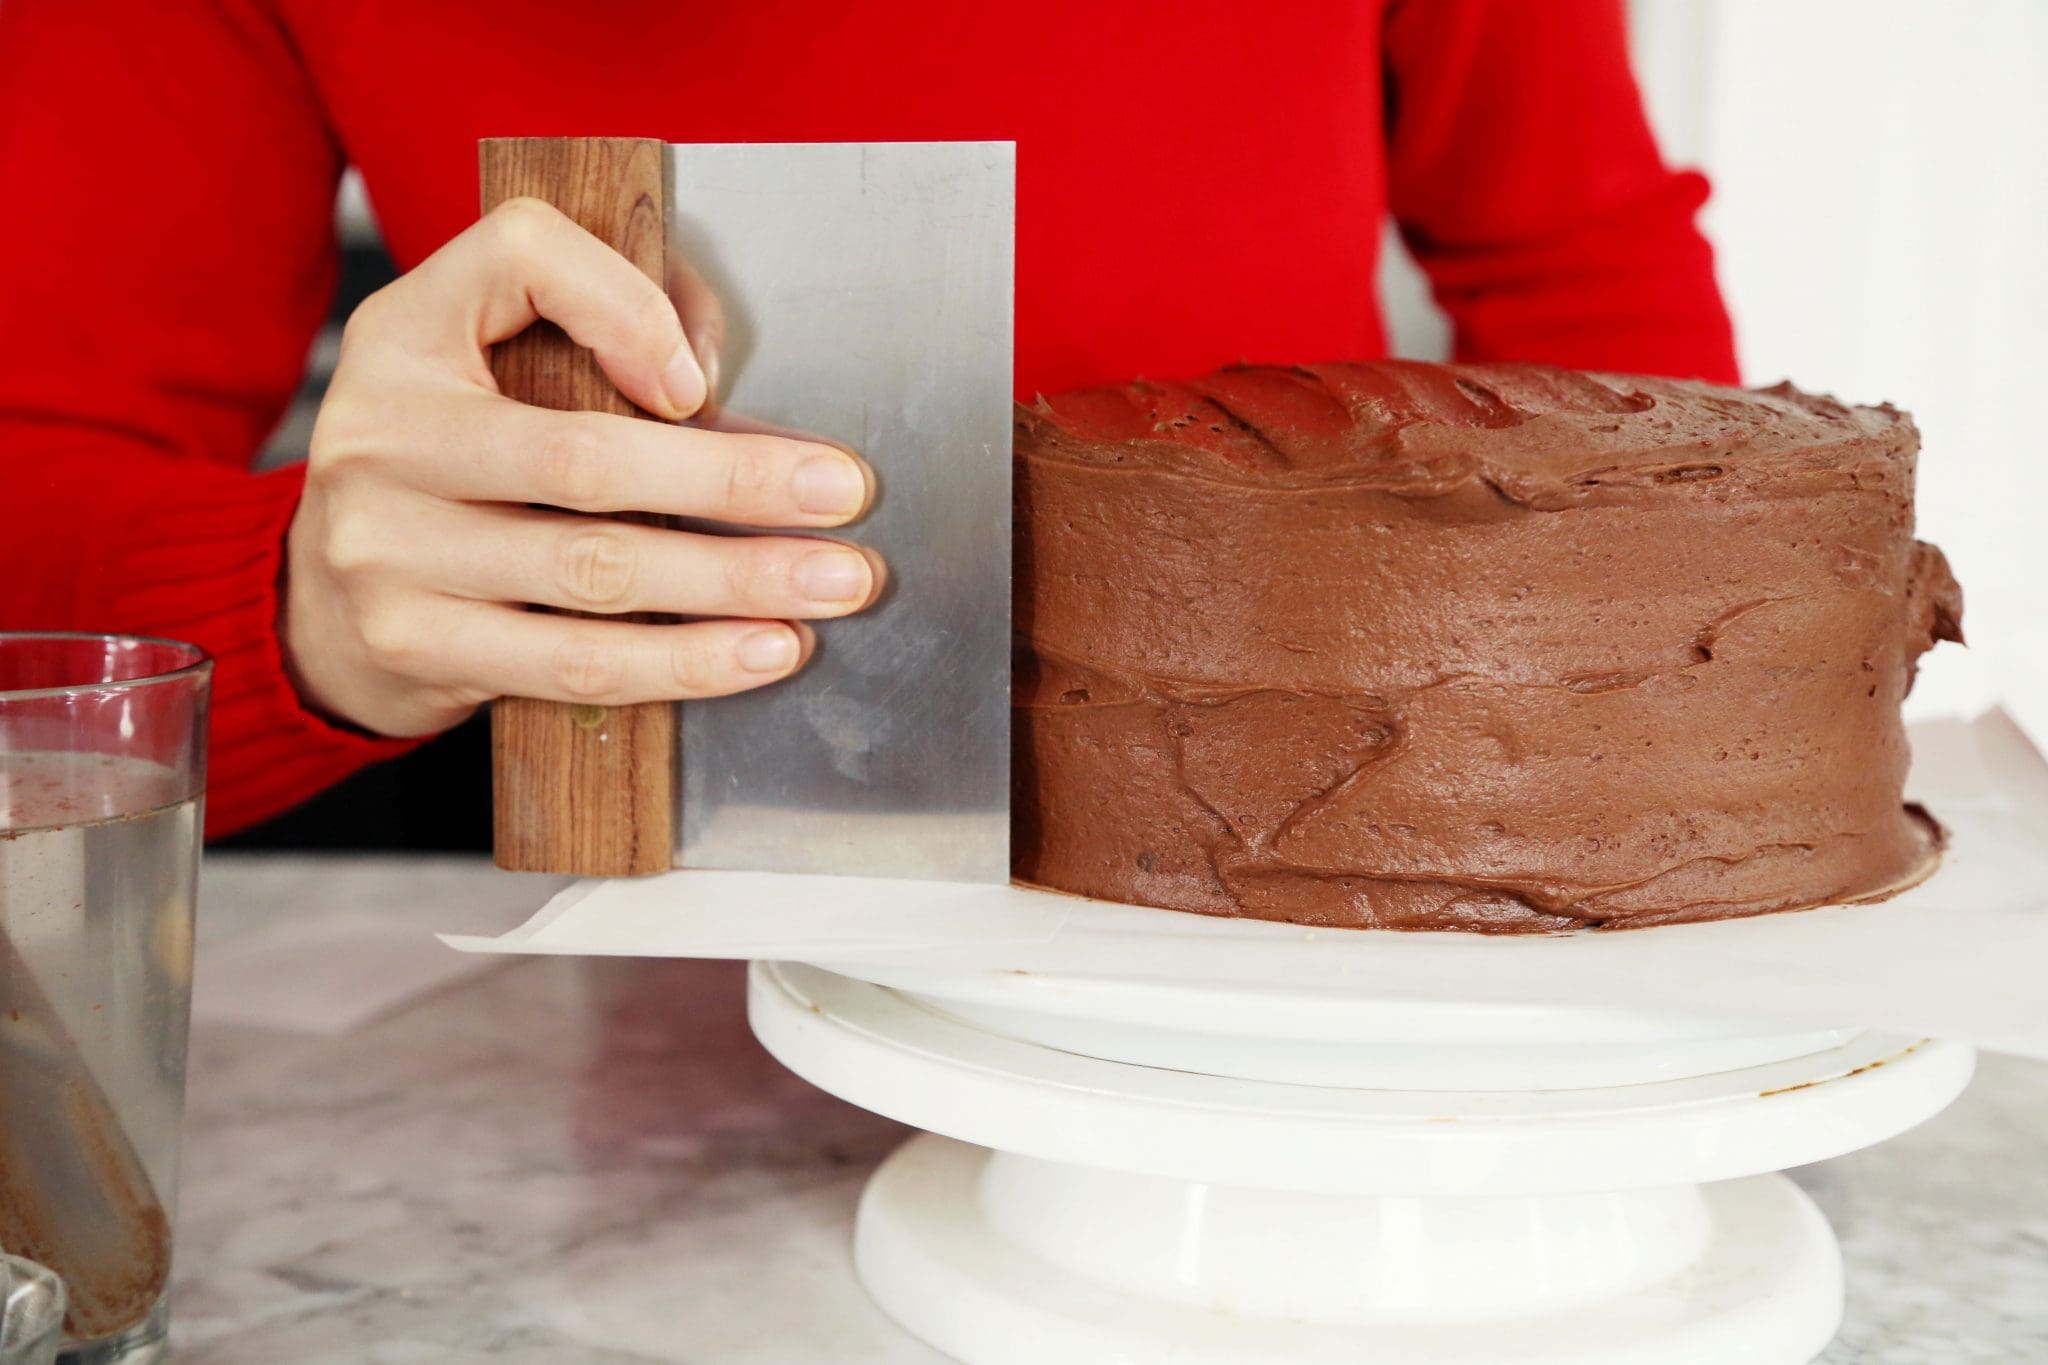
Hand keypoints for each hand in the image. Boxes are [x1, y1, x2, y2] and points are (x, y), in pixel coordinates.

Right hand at [282, 198, 880, 738]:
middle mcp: (382, 435)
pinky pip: (576, 664)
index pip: (520, 259)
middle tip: (844, 496)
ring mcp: (389, 550)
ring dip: (734, 584)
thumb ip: (606, 314)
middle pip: (583, 457)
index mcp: (406, 332)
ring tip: (832, 587)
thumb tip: (705, 372)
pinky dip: (684, 663)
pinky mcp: (419, 646)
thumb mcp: (489, 351)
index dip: (628, 308)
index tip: (705, 378)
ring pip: (594, 573)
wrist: (326, 598)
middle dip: (736, 483)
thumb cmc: (451, 457)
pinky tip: (762, 651)